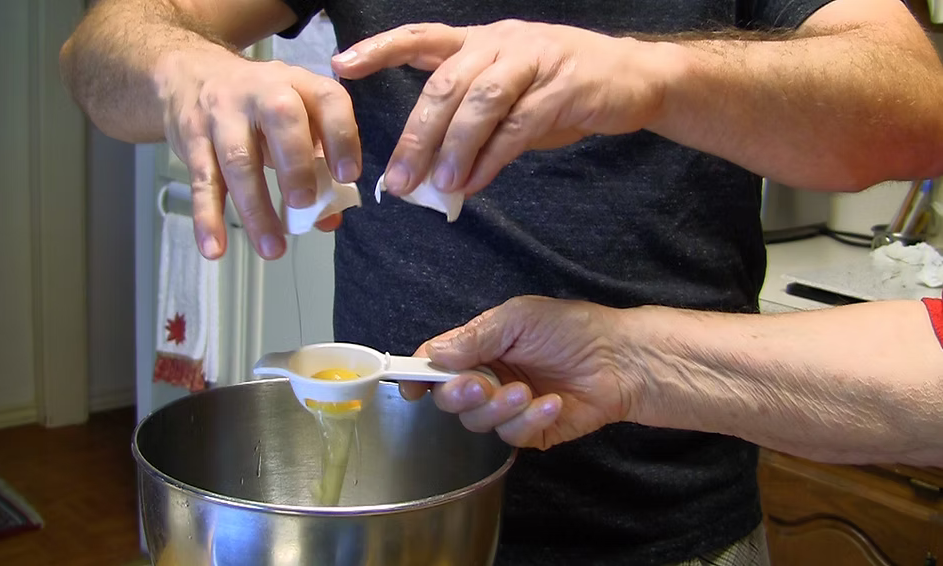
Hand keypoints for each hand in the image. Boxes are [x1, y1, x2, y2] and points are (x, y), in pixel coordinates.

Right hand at [156, 51, 359, 259]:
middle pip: (280, 120)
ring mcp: (222, 115)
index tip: (348, 175)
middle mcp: (260, 92)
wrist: (188, 76)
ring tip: (272, 249)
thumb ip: (316, 165)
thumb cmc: (257, 106)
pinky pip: (202, 182)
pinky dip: (207, 217)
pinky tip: (215, 247)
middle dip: (295, 164)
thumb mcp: (292, 119)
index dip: (341, 135)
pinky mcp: (192, 140)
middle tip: (304, 203)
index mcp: (298, 85)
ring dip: (255, 208)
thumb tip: (329, 219)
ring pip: (238, 160)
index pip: (328, 99)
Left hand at [331, 20, 667, 197]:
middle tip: (399, 180)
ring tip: (438, 186)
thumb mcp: (510, 99)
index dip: (380, 48)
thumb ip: (472, 127)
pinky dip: (493, 156)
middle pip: (445, 84)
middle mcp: (501, 43)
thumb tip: (432, 175)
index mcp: (480, 42)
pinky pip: (520, 124)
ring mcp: (534, 61)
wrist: (633, 78)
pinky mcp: (565, 86)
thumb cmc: (561, 90)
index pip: (421, 38)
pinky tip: (474, 182)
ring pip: (480, 101)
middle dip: (417, 134)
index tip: (341, 65)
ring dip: (454, 146)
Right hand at [403, 296, 637, 449]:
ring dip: (500, 408)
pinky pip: (512, 436)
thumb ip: (475, 337)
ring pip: (477, 421)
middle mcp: (489, 378)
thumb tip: (435, 354)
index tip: (411, 386)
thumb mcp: (518, 318)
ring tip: (527, 391)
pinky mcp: (531, 432)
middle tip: (481, 385)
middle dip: (460, 394)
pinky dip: (529, 420)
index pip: (437, 364)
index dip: (418, 375)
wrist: (621, 359)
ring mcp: (508, 407)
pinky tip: (553, 402)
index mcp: (480, 348)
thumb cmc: (572, 329)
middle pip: (450, 398)